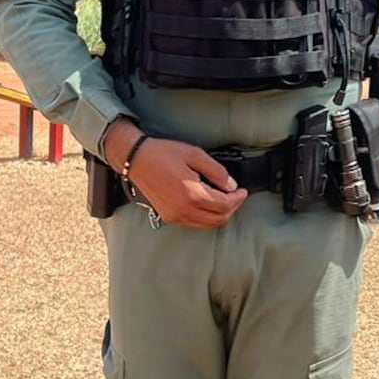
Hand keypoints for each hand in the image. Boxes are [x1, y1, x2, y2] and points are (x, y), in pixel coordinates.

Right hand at [106, 122, 246, 227]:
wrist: (136, 160)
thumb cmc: (163, 154)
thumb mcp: (195, 155)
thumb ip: (216, 171)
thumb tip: (231, 185)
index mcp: (192, 194)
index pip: (224, 205)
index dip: (237, 199)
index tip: (242, 191)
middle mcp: (184, 210)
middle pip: (219, 218)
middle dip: (232, 208)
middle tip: (236, 196)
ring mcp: (175, 216)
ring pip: (207, 224)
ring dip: (220, 214)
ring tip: (224, 199)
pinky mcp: (169, 217)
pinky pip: (195, 223)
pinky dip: (206, 217)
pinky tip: (208, 204)